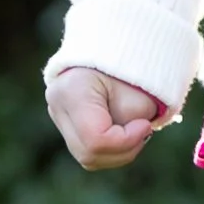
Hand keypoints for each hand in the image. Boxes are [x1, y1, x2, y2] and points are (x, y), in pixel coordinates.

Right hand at [48, 65, 165, 169]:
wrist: (114, 45)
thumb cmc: (131, 63)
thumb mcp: (141, 87)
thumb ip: (135, 118)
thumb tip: (133, 141)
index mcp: (72, 91)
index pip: (96, 140)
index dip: (126, 141)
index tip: (146, 125)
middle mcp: (57, 106)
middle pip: (90, 154)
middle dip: (124, 150)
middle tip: (144, 129)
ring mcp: (59, 116)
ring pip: (89, 158)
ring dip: (119, 151)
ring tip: (136, 129)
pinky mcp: (67, 124)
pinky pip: (90, 151)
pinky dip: (112, 148)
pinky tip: (126, 131)